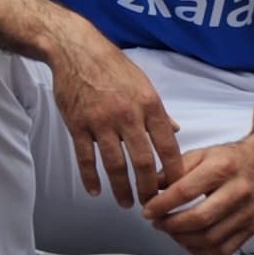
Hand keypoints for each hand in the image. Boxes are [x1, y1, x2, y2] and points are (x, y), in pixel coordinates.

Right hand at [49, 35, 181, 206]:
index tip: (177, 188)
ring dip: (122, 189)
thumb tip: (176, 131)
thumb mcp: (144, 84)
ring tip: (126, 203)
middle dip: (149, 188)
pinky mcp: (77, 124)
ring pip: (114, 164)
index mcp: (149, 105)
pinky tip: (95, 191)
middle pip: (143, 161)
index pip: (168, 145)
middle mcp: (127, 115)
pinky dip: (89, 178)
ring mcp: (100, 121)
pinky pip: (85, 157)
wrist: (76, 50)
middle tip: (152, 204)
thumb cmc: (113, 66)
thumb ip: (160, 111)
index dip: (174, 171)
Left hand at [142, 139, 253, 254]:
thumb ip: (172, 171)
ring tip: (170, 230)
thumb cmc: (228, 160)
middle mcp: (239, 191)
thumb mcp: (198, 155)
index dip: (162, 204)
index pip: (186, 191)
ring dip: (183, 239)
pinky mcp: (251, 229)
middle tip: (157, 223)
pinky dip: (200, 250)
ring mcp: (247, 213)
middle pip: (200, 218)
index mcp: (223, 168)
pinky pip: (223, 250)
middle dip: (171, 225)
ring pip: (210, 238)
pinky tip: (187, 240)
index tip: (147, 210)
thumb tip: (149, 190)